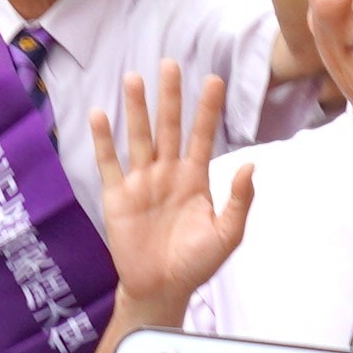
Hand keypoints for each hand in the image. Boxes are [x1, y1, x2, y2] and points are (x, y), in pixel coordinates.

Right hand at [91, 68, 250, 320]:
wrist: (161, 289)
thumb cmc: (196, 263)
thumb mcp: (227, 235)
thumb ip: (239, 201)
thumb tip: (253, 165)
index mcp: (195, 179)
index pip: (202, 136)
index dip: (208, 110)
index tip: (214, 80)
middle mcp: (167, 173)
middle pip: (168, 127)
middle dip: (170, 97)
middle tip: (171, 63)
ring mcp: (141, 182)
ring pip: (139, 137)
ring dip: (136, 109)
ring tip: (134, 78)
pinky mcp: (117, 196)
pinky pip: (109, 163)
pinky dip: (103, 140)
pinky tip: (100, 115)